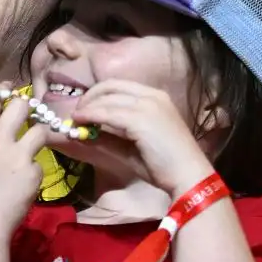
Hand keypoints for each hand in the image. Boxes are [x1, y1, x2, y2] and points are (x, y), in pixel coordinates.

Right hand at [0, 97, 52, 242]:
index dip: (2, 92)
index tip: (8, 90)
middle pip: (21, 106)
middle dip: (25, 106)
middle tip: (26, 113)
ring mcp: (19, 155)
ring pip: (39, 129)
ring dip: (37, 135)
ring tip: (32, 145)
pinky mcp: (34, 173)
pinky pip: (38, 163)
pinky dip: (33, 171)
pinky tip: (24, 184)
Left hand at [68, 80, 215, 197]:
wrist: (187, 176)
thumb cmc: (163, 165)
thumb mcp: (131, 148)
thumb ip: (109, 138)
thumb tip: (83, 133)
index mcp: (156, 98)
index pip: (118, 85)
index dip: (96, 94)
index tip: (83, 109)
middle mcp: (152, 96)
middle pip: (110, 86)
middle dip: (88, 97)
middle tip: (75, 114)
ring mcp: (148, 105)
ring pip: (106, 98)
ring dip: (86, 108)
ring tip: (74, 121)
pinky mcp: (141, 119)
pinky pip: (107, 113)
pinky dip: (90, 116)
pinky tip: (80, 124)